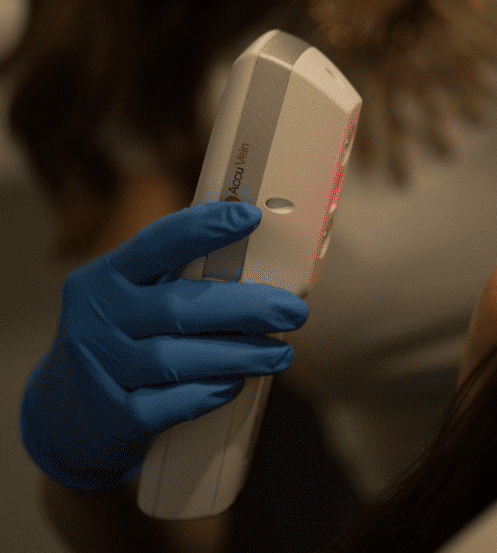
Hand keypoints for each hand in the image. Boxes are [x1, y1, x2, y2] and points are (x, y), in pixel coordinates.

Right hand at [20, 201, 308, 491]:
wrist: (64, 416)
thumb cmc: (118, 339)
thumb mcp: (128, 298)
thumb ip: (173, 276)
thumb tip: (253, 251)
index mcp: (103, 277)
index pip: (156, 243)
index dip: (203, 227)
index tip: (250, 217)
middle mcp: (96, 320)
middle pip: (179, 307)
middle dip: (245, 307)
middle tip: (293, 309)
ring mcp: (100, 371)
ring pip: (178, 359)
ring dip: (239, 354)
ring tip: (280, 352)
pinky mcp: (114, 418)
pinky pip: (171, 404)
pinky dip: (210, 392)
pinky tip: (237, 384)